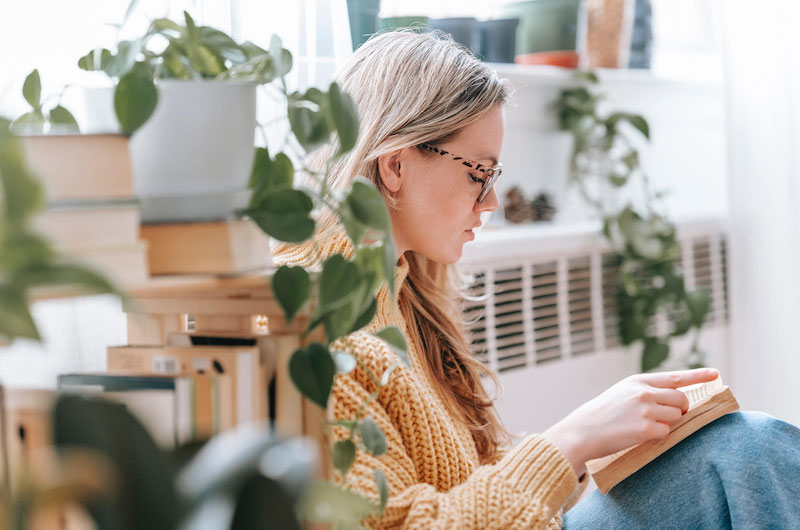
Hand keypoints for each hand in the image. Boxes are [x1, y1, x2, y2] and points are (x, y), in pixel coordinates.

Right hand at [542, 367, 719, 477]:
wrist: (584, 430)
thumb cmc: (603, 413)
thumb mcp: (622, 393)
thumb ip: (646, 391)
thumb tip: (676, 400)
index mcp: (638, 381)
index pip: (676, 377)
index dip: (698, 375)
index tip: (715, 374)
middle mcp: (644, 392)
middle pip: (681, 400)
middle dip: (680, 410)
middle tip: (666, 417)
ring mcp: (645, 410)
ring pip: (676, 417)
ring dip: (667, 424)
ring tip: (644, 425)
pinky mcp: (645, 429)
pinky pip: (666, 433)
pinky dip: (658, 436)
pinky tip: (640, 435)